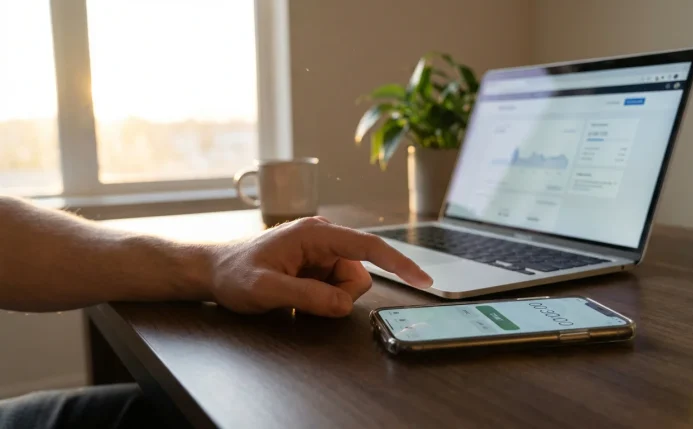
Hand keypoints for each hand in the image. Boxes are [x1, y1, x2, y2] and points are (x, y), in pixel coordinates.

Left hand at [208, 217, 431, 316]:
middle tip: (304, 300)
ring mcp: (322, 252)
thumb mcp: (265, 289)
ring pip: (350, 284)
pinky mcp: (318, 264)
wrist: (213, 271)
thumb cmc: (235, 273)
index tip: (423, 280)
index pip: (369, 246)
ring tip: (295, 295)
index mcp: (316, 233)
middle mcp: (324, 238)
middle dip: (340, 294)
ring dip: (329, 297)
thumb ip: (306, 296)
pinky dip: (322, 297)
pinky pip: (337, 287)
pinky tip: (296, 294)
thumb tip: (343, 304)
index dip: (399, 262)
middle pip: (360, 273)